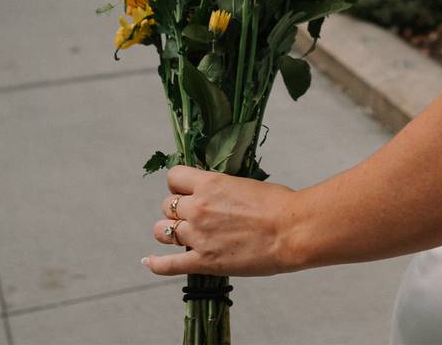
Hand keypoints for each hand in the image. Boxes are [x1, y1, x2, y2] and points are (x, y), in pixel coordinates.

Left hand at [142, 165, 301, 276]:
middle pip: (167, 206)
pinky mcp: (203, 261)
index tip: (186, 190)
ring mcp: (198, 235)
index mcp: (210, 184)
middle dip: (177, 210)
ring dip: (170, 232)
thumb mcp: (246, 185)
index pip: (174, 177)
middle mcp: (198, 207)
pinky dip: (156, 263)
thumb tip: (218, 196)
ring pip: (163, 232)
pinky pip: (168, 264)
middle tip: (193, 216)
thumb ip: (223, 190)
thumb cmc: (279, 205)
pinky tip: (148, 262)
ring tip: (179, 235)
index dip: (179, 185)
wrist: (292, 231)